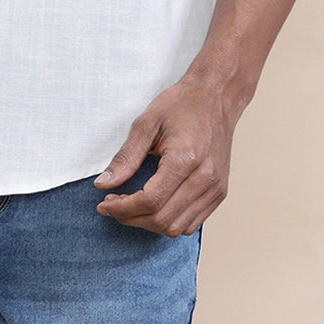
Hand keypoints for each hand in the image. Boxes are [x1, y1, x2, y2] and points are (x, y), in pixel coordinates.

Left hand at [92, 75, 238, 236]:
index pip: (150, 201)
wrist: (215, 96)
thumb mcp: (146, 123)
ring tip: (131, 207)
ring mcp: (215, 188)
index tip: (105, 203)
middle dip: (132, 218)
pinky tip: (153, 206)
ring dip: (149, 224)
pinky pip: (192, 223)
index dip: (124, 208)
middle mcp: (205, 178)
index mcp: (185, 158)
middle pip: (163, 219)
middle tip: (113, 205)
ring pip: (178, 228)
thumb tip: (104, 184)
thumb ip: (125, 157)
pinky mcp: (219, 192)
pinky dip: (169, 221)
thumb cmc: (182, 105)